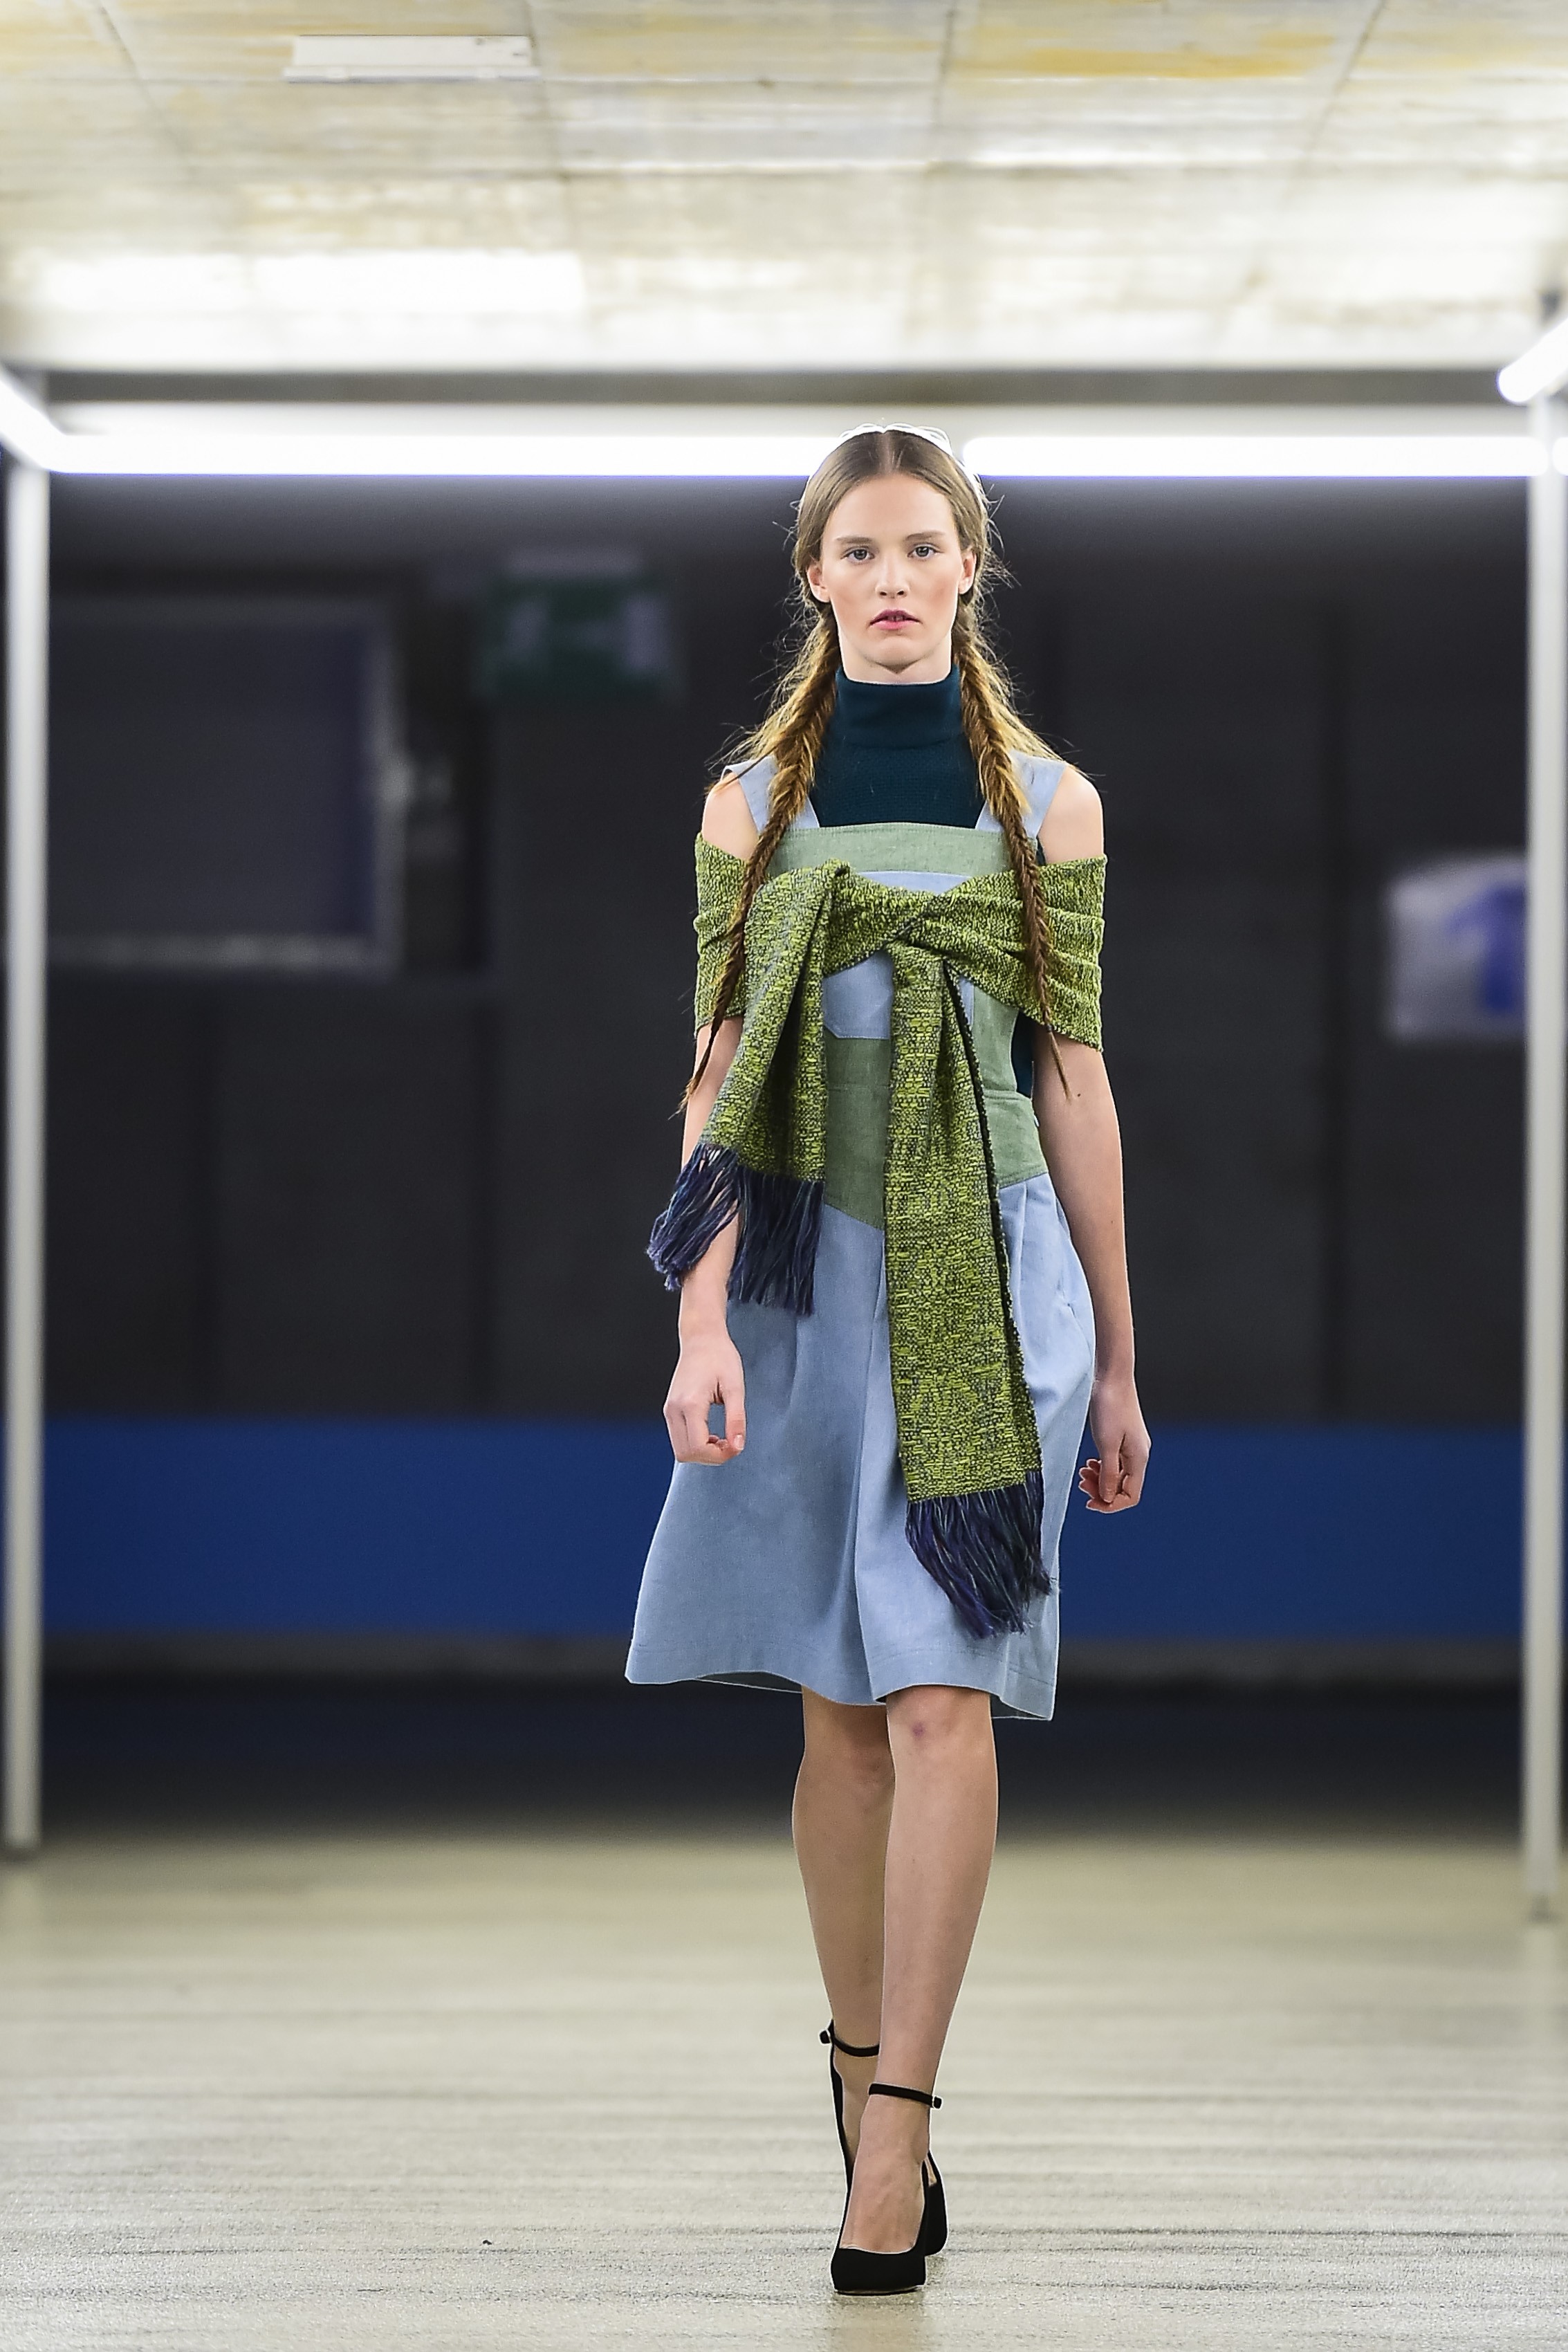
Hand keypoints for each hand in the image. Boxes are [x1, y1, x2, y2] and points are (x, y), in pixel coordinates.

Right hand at [664, 1327, 746, 1464]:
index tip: (736, 1447)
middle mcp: (674, 1409)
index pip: (698, 1447)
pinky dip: (695, 1444)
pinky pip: (679, 1438)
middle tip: (730, 1444)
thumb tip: (738, 1446)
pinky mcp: (670, 1409)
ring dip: (702, 1452)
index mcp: (690, 1404)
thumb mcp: (735, 1388)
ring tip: (721, 1438)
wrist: (701, 1338)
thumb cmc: (719, 1357)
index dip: (719, 1455)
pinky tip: (711, 1434)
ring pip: (680, 1450)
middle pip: (685, 1454)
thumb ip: (736, 1420)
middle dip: (710, 1457)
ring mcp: (669, 1409)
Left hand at [1078, 1373, 1148, 1513]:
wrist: (1112, 1378)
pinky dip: (1101, 1467)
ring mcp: (1131, 1447)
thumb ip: (1107, 1473)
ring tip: (1082, 1472)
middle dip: (1101, 1490)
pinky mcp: (1123, 1439)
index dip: (1111, 1504)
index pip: (1130, 1496)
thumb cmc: (1111, 1407)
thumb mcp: (1106, 1444)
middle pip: (1122, 1487)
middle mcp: (1138, 1455)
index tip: (1090, 1502)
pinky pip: (1113, 1462)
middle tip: (1081, 1484)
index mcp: (1139, 1459)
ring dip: (1099, 1479)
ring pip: (1116, 1475)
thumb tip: (1108, 1497)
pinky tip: (1089, 1463)